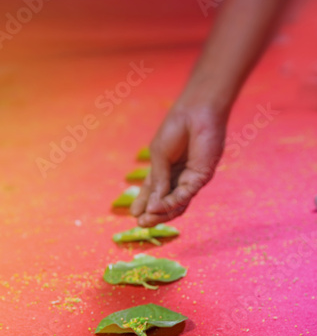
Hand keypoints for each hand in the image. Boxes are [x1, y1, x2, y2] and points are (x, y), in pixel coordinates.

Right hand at [130, 98, 226, 226]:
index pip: (153, 193)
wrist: (196, 111)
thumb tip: (150, 206)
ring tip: (147, 220)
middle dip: (152, 214)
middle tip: (139, 223)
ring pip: (177, 204)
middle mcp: (179, 178)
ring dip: (161, 214)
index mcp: (166, 171)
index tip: (133, 214)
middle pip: (165, 203)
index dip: (143, 204)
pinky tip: (156, 206)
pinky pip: (185, 195)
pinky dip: (170, 203)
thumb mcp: (159, 155)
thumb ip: (157, 180)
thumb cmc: (176, 128)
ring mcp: (191, 179)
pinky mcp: (201, 177)